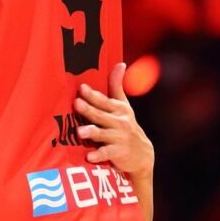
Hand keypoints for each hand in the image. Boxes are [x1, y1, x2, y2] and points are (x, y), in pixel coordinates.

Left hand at [74, 63, 154, 180]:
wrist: (142, 155)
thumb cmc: (126, 126)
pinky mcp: (119, 153)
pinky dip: (98, 155)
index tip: (82, 88)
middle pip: (100, 115)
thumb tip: (120, 63)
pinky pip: (107, 153)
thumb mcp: (124, 106)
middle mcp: (119, 122)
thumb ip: (117, 86)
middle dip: (89, 109)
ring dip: (92, 132)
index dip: (93, 95)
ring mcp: (119, 138)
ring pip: (103, 134)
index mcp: (118, 109)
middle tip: (77, 104)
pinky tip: (89, 157)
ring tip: (80, 132)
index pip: (104, 101)